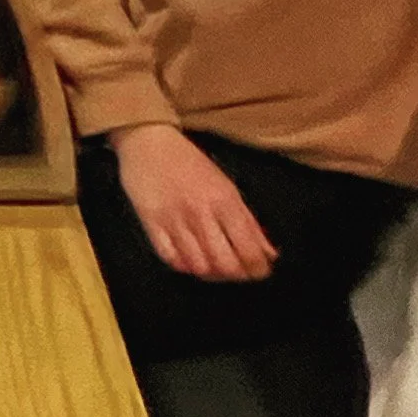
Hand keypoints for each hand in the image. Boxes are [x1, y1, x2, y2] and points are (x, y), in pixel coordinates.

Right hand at [110, 124, 278, 281]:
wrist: (148, 142)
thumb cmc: (189, 163)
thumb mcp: (226, 186)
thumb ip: (249, 222)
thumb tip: (269, 254)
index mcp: (224, 201)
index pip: (249, 251)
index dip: (258, 269)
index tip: (259, 271)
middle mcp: (200, 213)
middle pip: (225, 264)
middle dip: (235, 274)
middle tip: (236, 270)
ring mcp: (174, 219)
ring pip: (199, 266)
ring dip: (210, 272)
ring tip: (212, 264)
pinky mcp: (150, 222)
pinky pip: (171, 258)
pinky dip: (184, 265)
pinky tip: (188, 257)